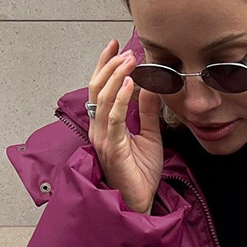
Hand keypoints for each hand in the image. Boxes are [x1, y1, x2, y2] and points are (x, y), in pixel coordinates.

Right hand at [87, 39, 164, 212]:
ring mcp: (102, 138)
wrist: (140, 201)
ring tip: (129, 61)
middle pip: (96, 88)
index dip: (104, 65)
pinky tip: (130, 84)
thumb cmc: (141, 173)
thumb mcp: (150, 135)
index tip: (114, 45)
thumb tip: (151, 85)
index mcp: (104, 125)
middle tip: (126, 51)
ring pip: (102, 98)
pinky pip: (113, 118)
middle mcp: (98, 129)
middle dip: (110, 66)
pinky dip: (120, 99)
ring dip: (116, 76)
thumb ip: (147, 111)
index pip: (100, 88)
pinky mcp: (112, 147)